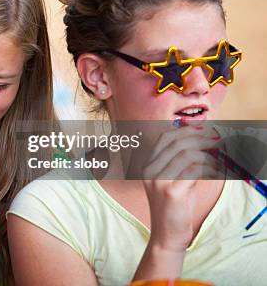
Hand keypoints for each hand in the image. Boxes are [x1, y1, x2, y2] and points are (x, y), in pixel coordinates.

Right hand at [142, 125, 221, 251]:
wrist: (166, 234)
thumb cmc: (174, 207)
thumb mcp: (173, 180)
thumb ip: (180, 162)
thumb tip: (199, 139)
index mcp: (148, 165)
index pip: (165, 138)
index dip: (185, 131)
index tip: (204, 131)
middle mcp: (149, 170)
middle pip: (177, 143)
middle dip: (200, 139)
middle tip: (217, 143)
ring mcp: (158, 181)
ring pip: (187, 155)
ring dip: (207, 156)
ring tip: (217, 162)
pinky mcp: (171, 192)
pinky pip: (194, 170)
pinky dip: (209, 169)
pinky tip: (215, 174)